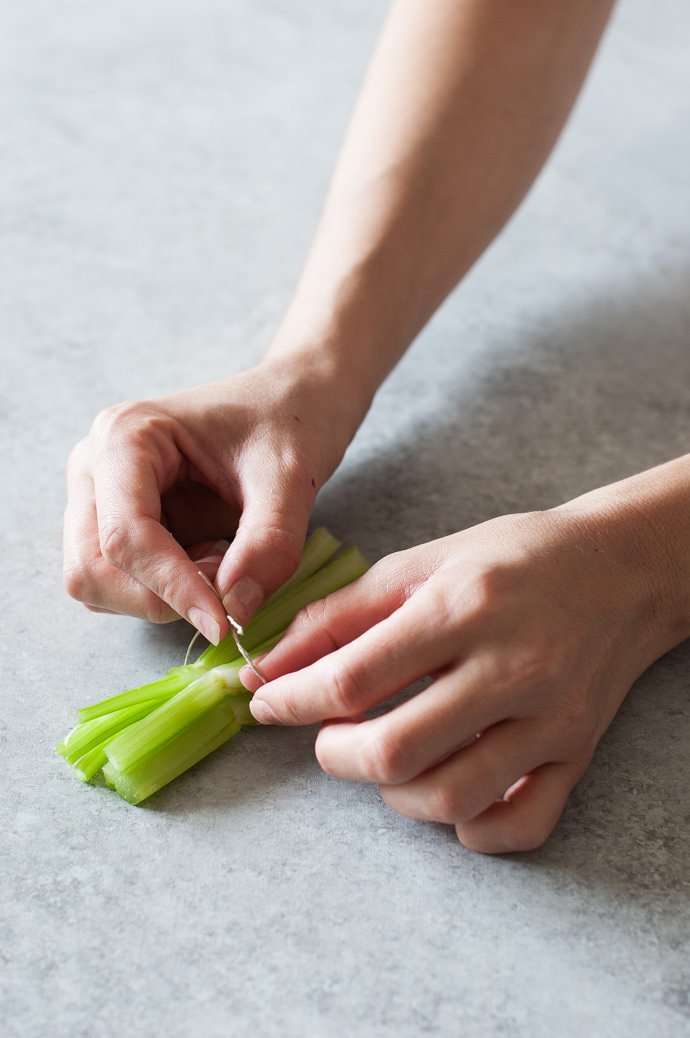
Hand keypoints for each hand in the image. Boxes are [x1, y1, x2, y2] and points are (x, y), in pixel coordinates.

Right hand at [63, 357, 357, 641]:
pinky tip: (213, 561)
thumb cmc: (290, 420)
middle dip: (161, 596)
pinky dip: (165, 593)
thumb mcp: (291, 478)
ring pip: (98, 583)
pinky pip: (122, 584)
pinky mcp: (118, 524)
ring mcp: (101, 497)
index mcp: (125, 436)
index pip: (125, 537)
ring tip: (225, 563)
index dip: (172, 589)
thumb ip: (269, 545)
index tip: (226, 623)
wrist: (296, 399)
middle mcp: (96, 466)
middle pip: (93, 567)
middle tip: (230, 585)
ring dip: (162, 597)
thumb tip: (236, 612)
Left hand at [245, 505, 677, 852]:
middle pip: (396, 751)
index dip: (292, 698)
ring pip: (450, 799)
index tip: (266, 701)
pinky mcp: (576, 754)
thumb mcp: (423, 562)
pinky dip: (471, 828)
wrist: (622, 569)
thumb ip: (342, 614)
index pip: (355, 676)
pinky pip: (520, 826)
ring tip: (387, 755)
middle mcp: (513, 667)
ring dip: (394, 792)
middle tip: (328, 734)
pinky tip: (448, 787)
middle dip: (335, 755)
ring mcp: (551, 719)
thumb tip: (270, 664)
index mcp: (465, 607)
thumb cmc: (515, 557)